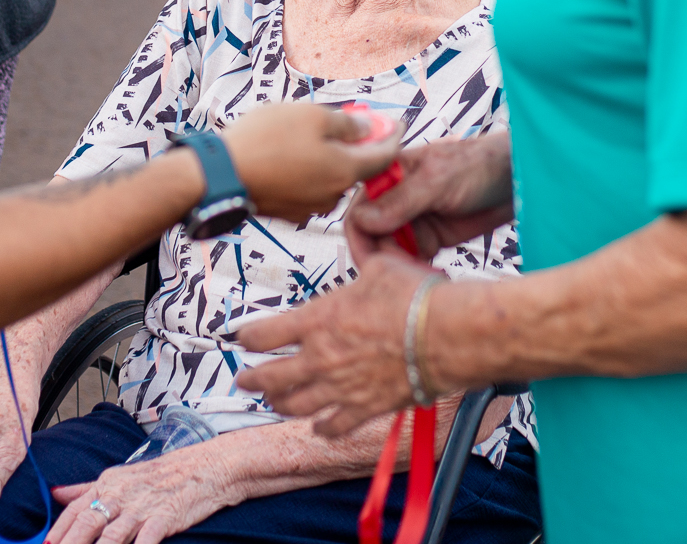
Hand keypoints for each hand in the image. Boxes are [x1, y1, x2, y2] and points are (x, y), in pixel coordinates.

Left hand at [46, 444, 239, 543]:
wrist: (206, 466)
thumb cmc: (161, 475)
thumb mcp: (120, 476)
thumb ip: (86, 488)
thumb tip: (55, 493)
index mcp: (107, 484)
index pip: (75, 509)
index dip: (59, 530)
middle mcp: (121, 495)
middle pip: (88, 524)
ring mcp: (143, 508)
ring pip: (112, 536)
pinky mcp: (164, 519)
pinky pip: (145, 541)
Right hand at [217, 102, 399, 223]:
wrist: (220, 175)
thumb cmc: (267, 140)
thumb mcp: (313, 117)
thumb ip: (347, 123)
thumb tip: (369, 126)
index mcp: (346, 172)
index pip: (384, 156)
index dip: (392, 135)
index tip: (398, 122)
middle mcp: (333, 195)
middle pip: (357, 167)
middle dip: (359, 145)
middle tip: (354, 121)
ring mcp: (309, 207)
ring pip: (331, 177)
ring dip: (331, 157)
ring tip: (313, 134)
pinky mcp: (288, 211)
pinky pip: (309, 186)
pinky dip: (310, 169)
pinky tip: (292, 153)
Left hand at [235, 248, 434, 436]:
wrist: (446, 335)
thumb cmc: (415, 297)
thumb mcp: (382, 267)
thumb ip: (364, 269)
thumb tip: (369, 258)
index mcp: (319, 320)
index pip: (266, 333)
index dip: (248, 336)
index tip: (241, 338)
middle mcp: (322, 358)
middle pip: (271, 376)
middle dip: (252, 379)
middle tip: (243, 379)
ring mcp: (341, 387)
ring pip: (295, 405)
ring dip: (280, 404)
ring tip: (273, 403)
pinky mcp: (365, 409)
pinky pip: (335, 426)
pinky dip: (323, 428)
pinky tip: (319, 428)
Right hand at [346, 133, 514, 263]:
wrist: (517, 178)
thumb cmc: (480, 164)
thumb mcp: (438, 179)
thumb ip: (402, 200)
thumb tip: (362, 220)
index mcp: (388, 176)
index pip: (358, 212)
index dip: (360, 240)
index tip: (373, 265)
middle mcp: (394, 200)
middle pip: (370, 238)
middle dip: (382, 260)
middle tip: (403, 277)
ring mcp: (412, 221)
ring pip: (389, 253)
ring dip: (400, 269)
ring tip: (422, 277)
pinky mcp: (429, 239)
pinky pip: (411, 260)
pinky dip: (415, 272)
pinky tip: (433, 276)